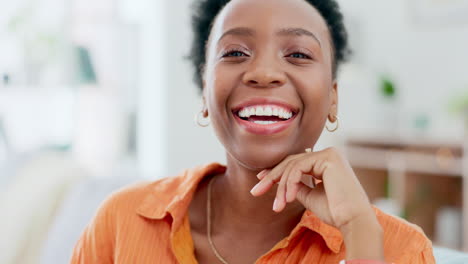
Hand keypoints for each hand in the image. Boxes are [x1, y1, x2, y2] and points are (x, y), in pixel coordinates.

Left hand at [250, 147, 374, 231]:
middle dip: (271, 177)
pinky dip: (290, 183)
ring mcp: (329, 153)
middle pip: (291, 162)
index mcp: (326, 162)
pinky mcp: (329, 157)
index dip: (276, 171)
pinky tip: (290, 198)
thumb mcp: (310, 196)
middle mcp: (328, 154)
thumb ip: (297, 185)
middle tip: (255, 191)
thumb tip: (283, 182)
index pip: (295, 162)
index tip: (260, 181)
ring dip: (281, 187)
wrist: (352, 220)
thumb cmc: (335, 211)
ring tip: (278, 205)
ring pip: (293, 165)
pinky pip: (299, 168)